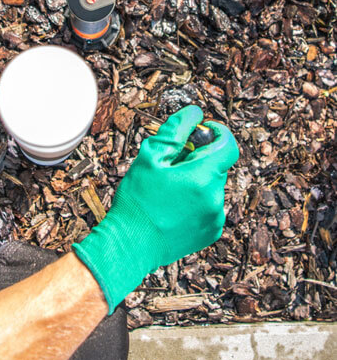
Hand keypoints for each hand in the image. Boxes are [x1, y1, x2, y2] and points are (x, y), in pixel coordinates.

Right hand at [73, 105, 238, 312]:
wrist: (130, 246)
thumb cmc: (137, 201)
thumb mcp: (150, 157)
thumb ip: (176, 130)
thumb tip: (195, 113)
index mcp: (202, 177)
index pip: (228, 144)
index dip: (216, 132)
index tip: (200, 131)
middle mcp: (215, 198)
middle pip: (217, 164)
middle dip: (198, 157)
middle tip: (170, 164)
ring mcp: (215, 218)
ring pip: (212, 185)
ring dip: (196, 179)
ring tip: (168, 189)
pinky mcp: (210, 233)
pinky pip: (209, 206)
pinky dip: (196, 200)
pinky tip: (173, 206)